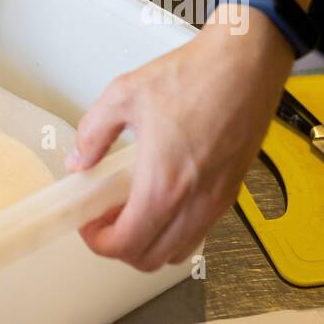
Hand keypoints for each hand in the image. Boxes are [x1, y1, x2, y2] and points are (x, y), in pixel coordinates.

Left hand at [64, 7, 294, 270]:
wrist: (244, 65)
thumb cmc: (193, 76)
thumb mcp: (124, 95)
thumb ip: (94, 133)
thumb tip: (79, 161)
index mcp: (163, 185)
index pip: (125, 244)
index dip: (97, 241)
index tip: (87, 221)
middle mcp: (193, 204)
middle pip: (149, 258)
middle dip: (119, 245)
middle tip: (104, 215)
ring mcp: (216, 202)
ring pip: (176, 251)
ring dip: (148, 242)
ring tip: (130, 207)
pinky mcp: (230, 193)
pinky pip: (198, 232)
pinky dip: (174, 230)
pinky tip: (160, 196)